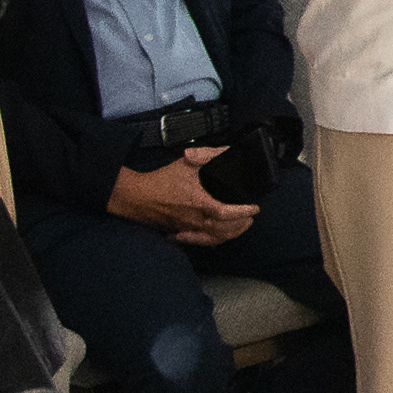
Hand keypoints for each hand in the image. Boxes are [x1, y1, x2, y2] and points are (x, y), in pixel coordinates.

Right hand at [109, 148, 257, 246]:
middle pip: (223, 230)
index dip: (242, 212)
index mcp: (198, 202)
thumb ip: (209, 155)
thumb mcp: (187, 162)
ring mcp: (187, 227)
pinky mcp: (180, 231)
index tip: (254, 207)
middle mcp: (194, 218)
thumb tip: (227, 151)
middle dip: (240, 224)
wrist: (137, 196)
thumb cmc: (162, 180)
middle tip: (251, 216)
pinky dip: (213, 240)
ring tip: (241, 226)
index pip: (225, 213)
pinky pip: (200, 241)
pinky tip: (220, 236)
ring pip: (213, 238)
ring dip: (230, 234)